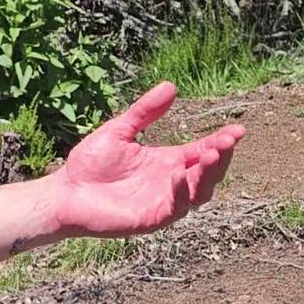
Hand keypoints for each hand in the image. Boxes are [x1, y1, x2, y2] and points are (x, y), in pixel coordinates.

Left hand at [48, 82, 243, 237]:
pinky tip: (178, 174)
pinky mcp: (153, 218)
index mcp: (168, 161)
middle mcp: (172, 182)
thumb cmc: (90, 164)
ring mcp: (165, 201)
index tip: (238, 129)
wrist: (66, 192)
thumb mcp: (120, 130)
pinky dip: (180, 191)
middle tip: (227, 141)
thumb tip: (171, 85)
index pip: (202, 151)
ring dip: (207, 175)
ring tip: (211, 155)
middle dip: (220, 157)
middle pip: (208, 172)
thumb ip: (145, 111)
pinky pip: (175, 207)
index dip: (221, 142)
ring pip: (199, 192)